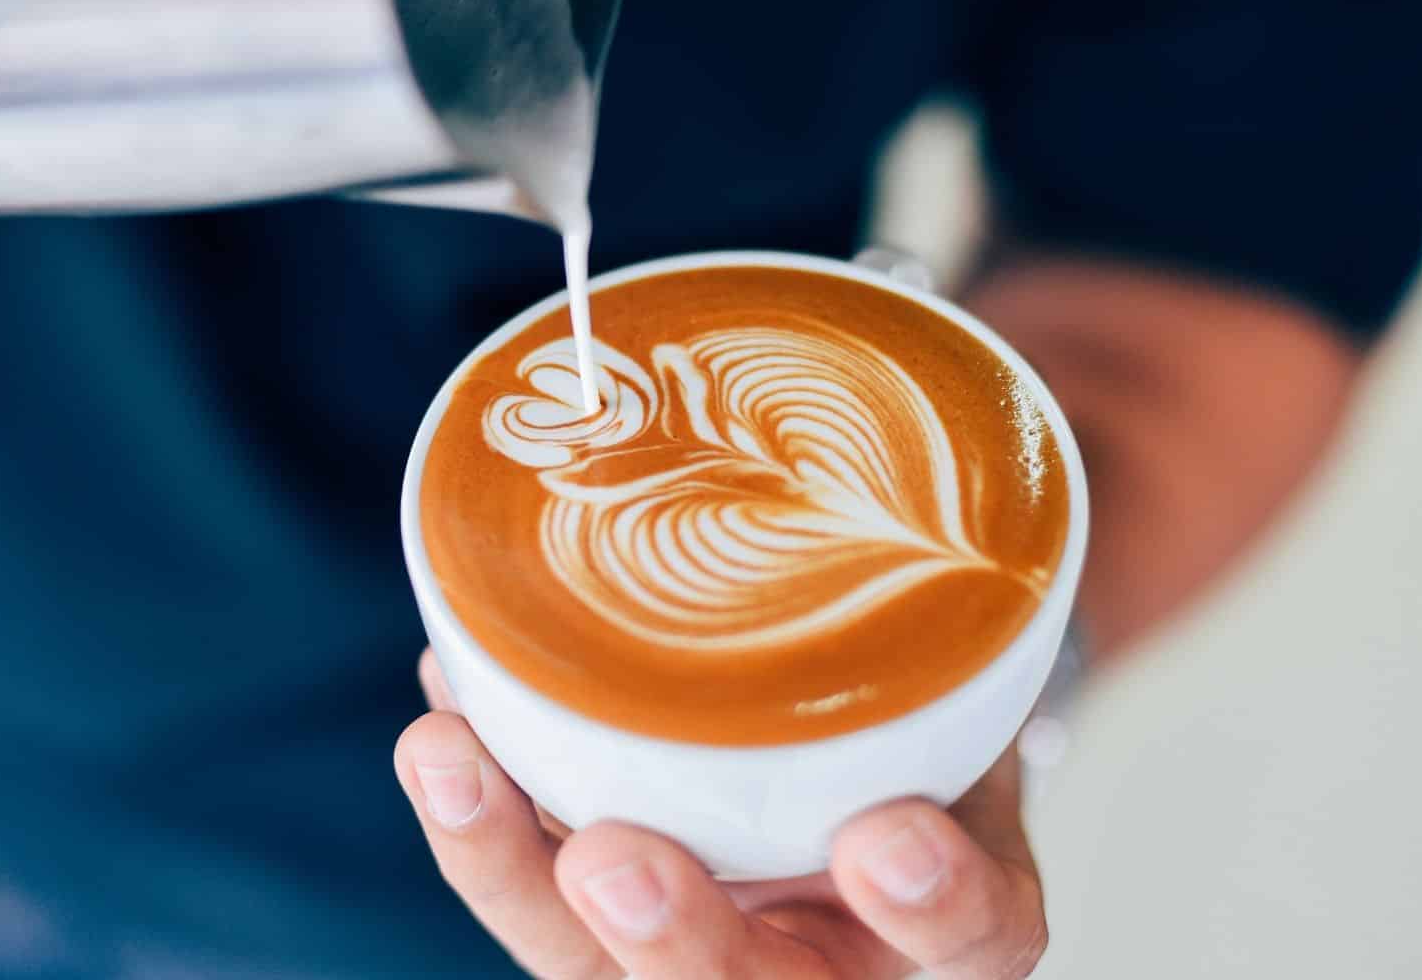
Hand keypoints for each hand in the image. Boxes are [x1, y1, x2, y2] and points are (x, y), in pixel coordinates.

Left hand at [394, 650, 1047, 978]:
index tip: (891, 835)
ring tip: (448, 759)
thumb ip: (945, 631)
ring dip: (507, 866)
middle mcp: (824, 960)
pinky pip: (525, 894)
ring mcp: (706, 945)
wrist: (878, 757)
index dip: (935, 903)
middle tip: (611, 863)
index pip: (972, 937)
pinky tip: (443, 734)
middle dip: (676, 940)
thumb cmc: (935, 726)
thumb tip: (875, 489)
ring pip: (593, 962)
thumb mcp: (978, 683)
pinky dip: (477, 821)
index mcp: (951, 923)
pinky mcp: (601, 925)